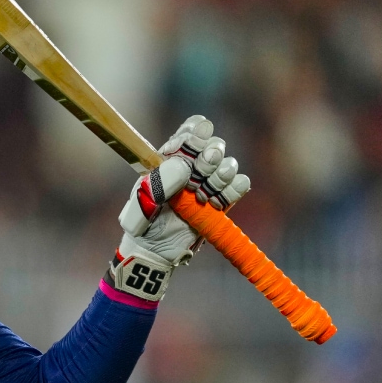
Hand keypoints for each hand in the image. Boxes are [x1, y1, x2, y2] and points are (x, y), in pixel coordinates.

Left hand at [108, 115, 249, 301]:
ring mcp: (208, 183)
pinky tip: (215, 202)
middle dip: (210, 156)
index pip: (190, 133)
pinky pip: (240, 185)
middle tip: (198, 173)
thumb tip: (186, 166)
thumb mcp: (141, 202)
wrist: (154, 251)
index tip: (198, 137)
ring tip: (202, 194)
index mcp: (170, 158)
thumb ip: (159, 182)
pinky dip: (233, 190)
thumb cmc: (142, 222)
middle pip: (214, 145)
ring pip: (229, 164)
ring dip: (220, 175)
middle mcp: (192, 167)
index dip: (197, 131)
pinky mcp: (221, 201)